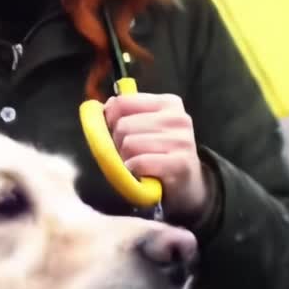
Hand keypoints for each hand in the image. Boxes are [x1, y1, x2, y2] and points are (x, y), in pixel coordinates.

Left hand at [103, 92, 209, 220]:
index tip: (117, 132)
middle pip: (123, 125)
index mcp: (168, 103)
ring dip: (126, 159)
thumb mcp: (146, 127)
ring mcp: (182, 140)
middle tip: (130, 154)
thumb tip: (101, 108)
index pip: (122, 102)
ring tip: (137, 164)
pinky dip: (134, 171)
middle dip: (118, 143)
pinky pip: (139, 162)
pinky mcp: (180, 163)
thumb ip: (125, 114)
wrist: (187, 185)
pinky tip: (142, 174)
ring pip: (129, 144)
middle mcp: (178, 118)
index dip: (110, 119)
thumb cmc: (160, 153)